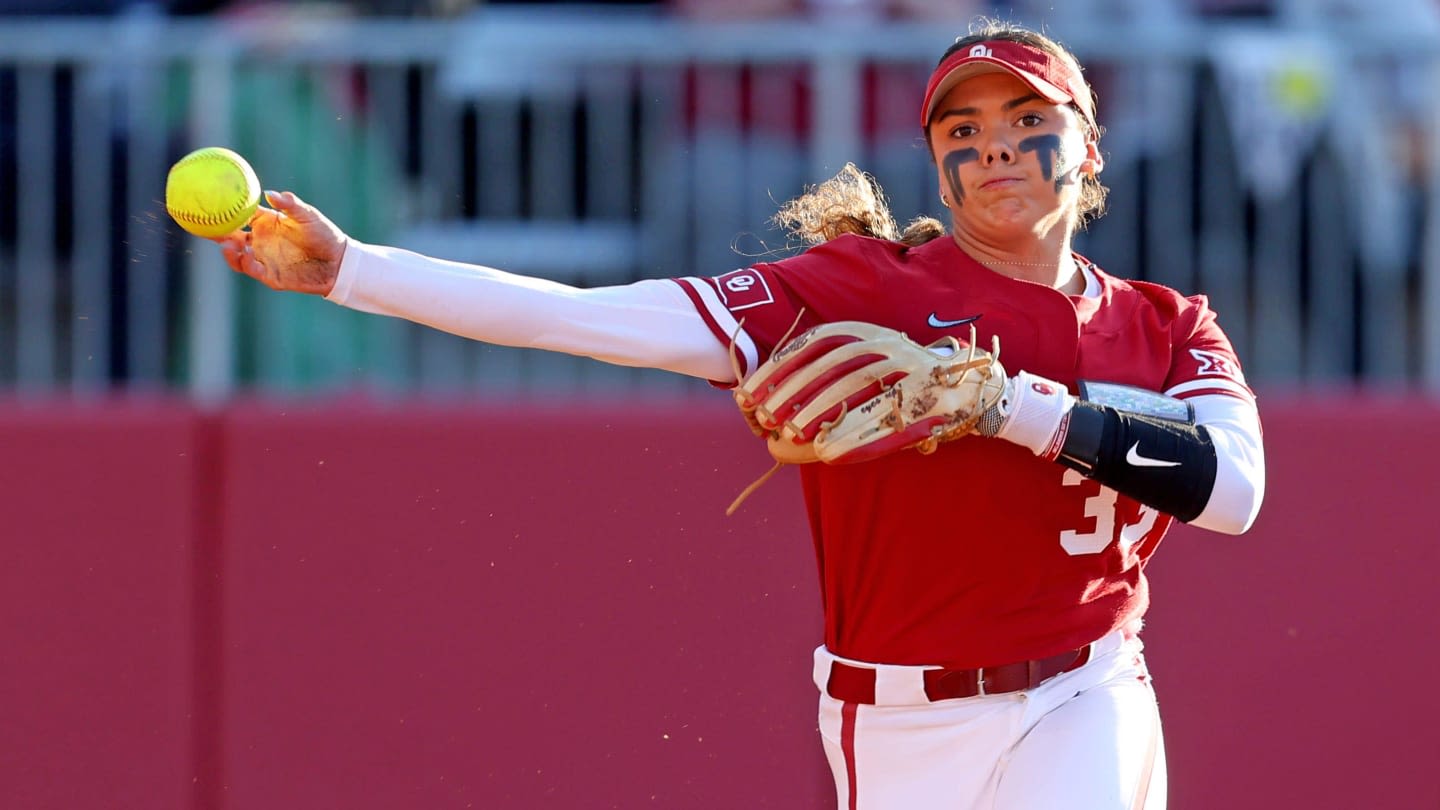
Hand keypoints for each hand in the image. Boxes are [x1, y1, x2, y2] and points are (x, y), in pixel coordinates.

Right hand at [213, 190, 346, 296]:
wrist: (339, 262)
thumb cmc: (325, 234)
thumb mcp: (308, 216)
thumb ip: (290, 205)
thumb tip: (271, 193)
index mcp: (266, 222)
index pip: (239, 215)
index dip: (223, 209)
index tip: (208, 202)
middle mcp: (261, 241)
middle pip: (231, 236)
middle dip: (215, 232)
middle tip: (201, 224)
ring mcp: (264, 259)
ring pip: (238, 256)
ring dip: (229, 251)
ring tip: (226, 243)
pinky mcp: (271, 276)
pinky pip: (253, 271)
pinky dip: (247, 265)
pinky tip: (246, 258)